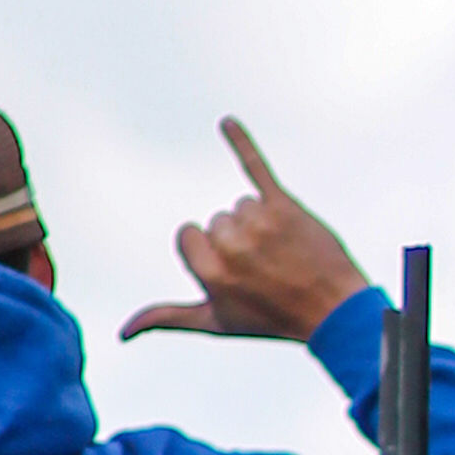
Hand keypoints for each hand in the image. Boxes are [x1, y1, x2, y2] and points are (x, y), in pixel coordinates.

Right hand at [120, 118, 371, 343]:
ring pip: (240, 206)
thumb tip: (122, 332)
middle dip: (235, 240)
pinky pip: (256, 167)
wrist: (332, 308)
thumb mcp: (215, 324)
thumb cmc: (270, 319)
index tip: (235, 271)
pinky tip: (226, 122)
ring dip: (256, 223)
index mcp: (211, 273)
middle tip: (266, 266)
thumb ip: (167, 318)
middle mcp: (233, 246)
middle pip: (217, 221)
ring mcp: (259, 223)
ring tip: (281, 250)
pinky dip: (241, 143)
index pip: (189, 235)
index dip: (208, 251)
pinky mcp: (284, 204)